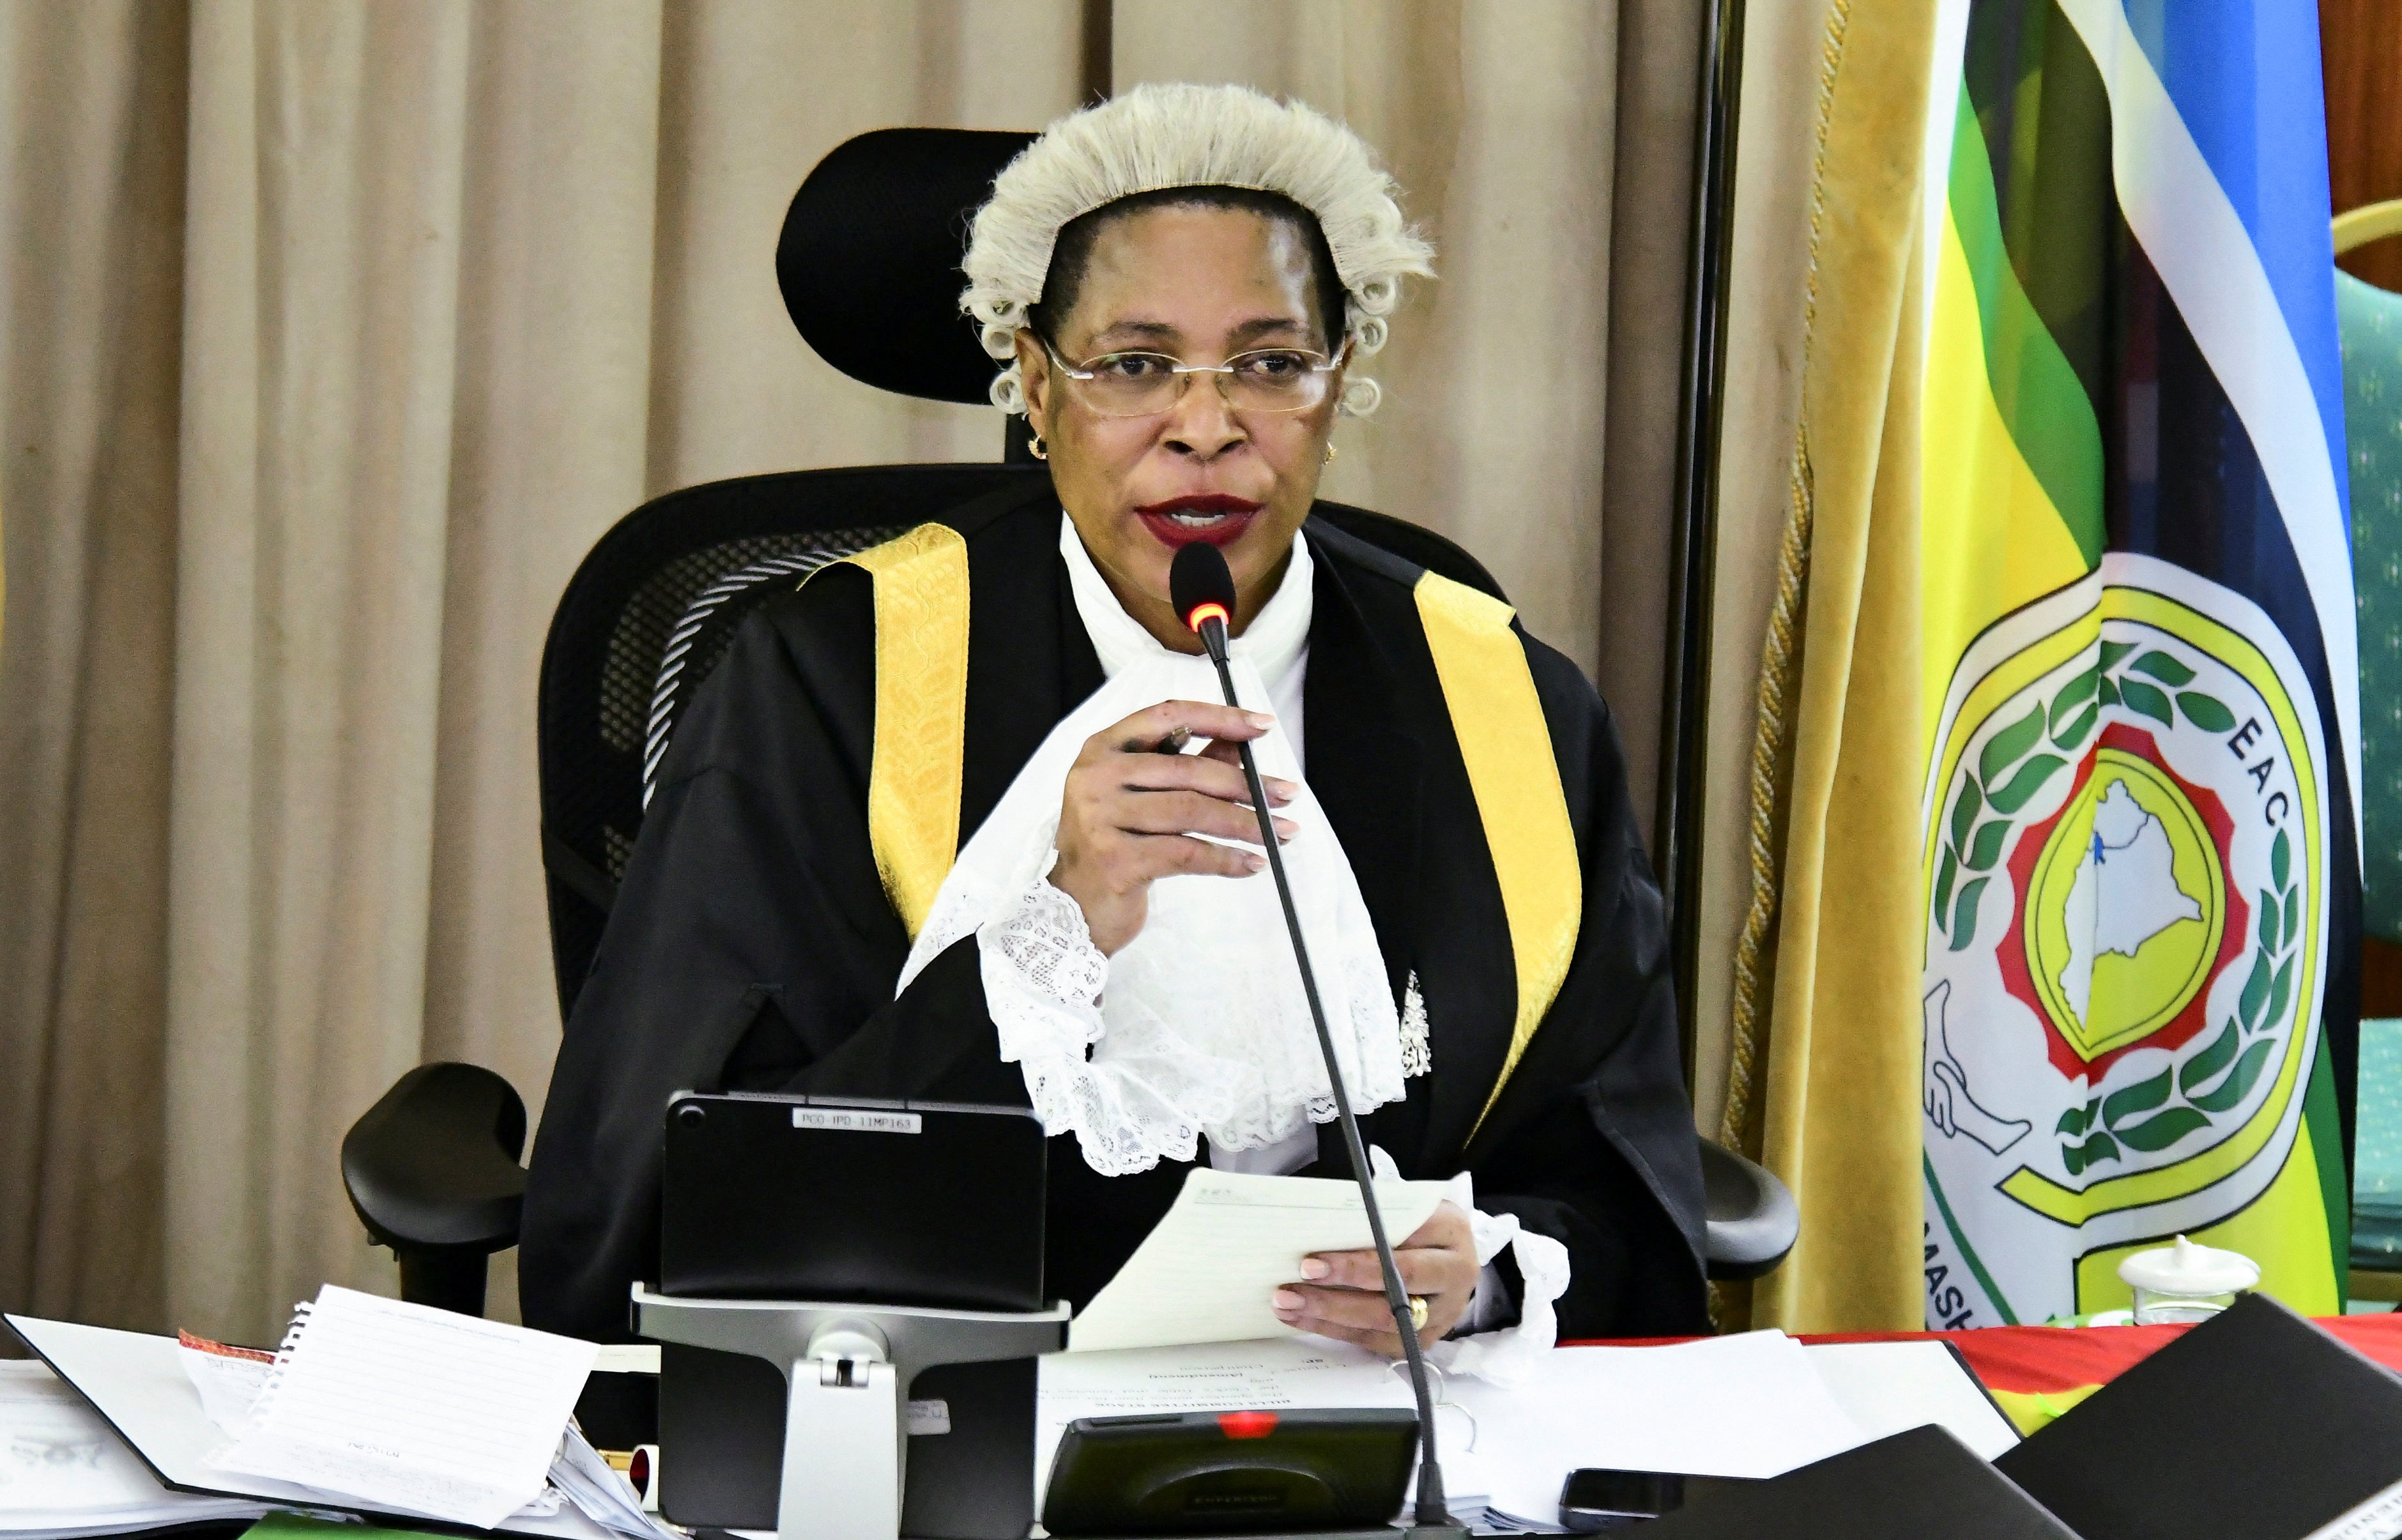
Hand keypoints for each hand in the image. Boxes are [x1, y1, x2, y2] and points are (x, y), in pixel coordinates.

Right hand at [1049, 699, 1296, 954]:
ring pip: (1192, 812)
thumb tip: (1241, 744)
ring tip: (1280, 832)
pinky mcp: (1116, 860)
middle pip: (1188, 770)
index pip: (1166, 716)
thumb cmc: (1113, 846)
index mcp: (1101, 750)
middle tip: (1286, 795)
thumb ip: (1186, 765)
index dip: (1219, 718)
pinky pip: (1187, 853)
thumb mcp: (1142, 798)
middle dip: (1247, 783)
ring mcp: (1101, 818)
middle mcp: (1096, 777)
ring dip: (1245, 823)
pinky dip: (1226, 859)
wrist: (1073, 910)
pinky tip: (1251, 863)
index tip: (1262, 727)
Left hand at [1272, 1200, 1478, 1356]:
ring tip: (1288, 1303)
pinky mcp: (1424, 1339)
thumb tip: (1317, 1228)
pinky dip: (1334, 1330)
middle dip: (1341, 1286)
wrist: (1449, 1253)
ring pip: (1384, 1321)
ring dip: (1329, 1314)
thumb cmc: (1417, 1224)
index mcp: (1450, 1231)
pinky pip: (1375, 1340)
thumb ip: (1374, 1215)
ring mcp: (1443, 1312)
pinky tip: (1302, 1318)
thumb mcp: (1405, 1206)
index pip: (1401, 1245)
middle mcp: (1455, 1275)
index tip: (1312, 1259)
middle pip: (1397, 1287)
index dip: (1356, 1258)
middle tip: (1299, 1280)